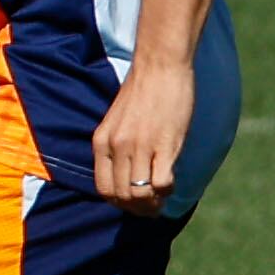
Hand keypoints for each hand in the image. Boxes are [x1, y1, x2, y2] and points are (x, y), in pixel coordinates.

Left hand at [85, 48, 190, 213]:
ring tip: (162, 198)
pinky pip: (161, 184)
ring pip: (139, 195)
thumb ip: (118, 146)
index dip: (119, 203)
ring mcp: (139, 147)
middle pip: (122, 197)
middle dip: (138, 209)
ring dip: (153, 204)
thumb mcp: (117, 121)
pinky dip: (167, 190)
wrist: (160, 66)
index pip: (103, 189)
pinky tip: (172, 180)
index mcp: (101, 142)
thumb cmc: (143, 90)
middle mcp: (117, 147)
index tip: (134, 203)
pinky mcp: (163, 146)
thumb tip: (127, 175)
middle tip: (153, 207)